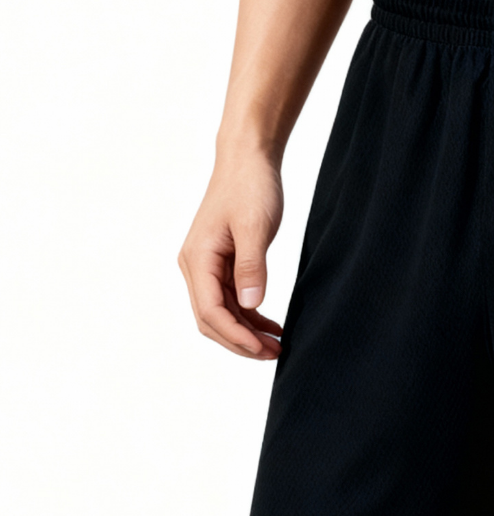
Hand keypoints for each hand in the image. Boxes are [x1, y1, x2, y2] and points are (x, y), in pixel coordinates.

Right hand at [178, 153, 284, 359]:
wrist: (248, 160)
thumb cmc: (250, 187)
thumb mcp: (255, 227)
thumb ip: (252, 266)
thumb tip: (250, 305)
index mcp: (198, 259)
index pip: (210, 311)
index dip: (236, 335)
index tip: (263, 349)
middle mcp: (196, 266)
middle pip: (211, 319)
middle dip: (240, 342)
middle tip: (275, 355)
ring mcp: (207, 266)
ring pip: (221, 313)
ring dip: (246, 333)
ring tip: (276, 346)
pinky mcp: (221, 263)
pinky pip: (230, 299)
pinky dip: (249, 316)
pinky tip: (270, 326)